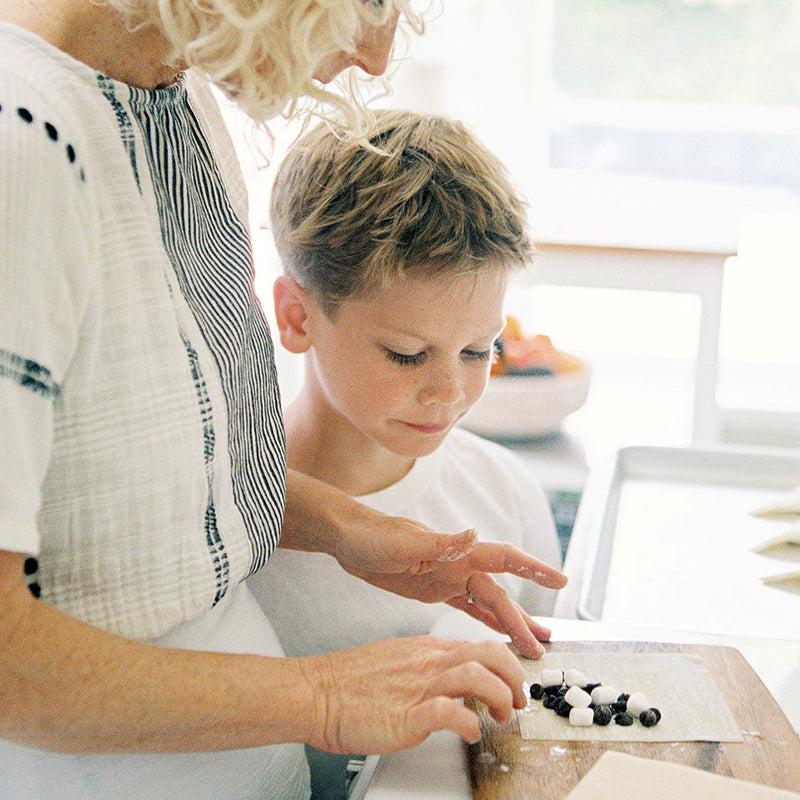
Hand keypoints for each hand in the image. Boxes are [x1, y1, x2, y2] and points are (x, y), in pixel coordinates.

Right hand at [297, 635, 526, 753]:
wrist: (316, 691)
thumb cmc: (349, 682)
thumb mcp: (397, 659)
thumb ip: (426, 666)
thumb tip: (449, 680)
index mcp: (427, 649)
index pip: (480, 645)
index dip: (507, 663)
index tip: (515, 682)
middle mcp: (428, 662)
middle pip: (489, 653)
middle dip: (514, 676)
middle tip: (518, 700)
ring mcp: (419, 686)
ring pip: (477, 677)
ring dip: (500, 698)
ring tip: (501, 716)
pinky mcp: (407, 714)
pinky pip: (449, 712)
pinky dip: (469, 724)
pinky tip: (470, 733)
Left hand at [334, 512, 566, 657]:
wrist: (347, 540)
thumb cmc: (372, 536)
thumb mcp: (402, 542)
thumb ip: (440, 542)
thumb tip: (473, 533)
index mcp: (456, 551)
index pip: (504, 558)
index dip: (534, 570)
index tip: (562, 582)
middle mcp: (458, 564)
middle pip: (499, 594)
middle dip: (523, 619)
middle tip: (544, 646)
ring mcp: (447, 578)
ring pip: (488, 604)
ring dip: (509, 623)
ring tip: (531, 645)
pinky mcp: (433, 590)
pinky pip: (466, 608)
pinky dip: (483, 622)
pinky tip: (496, 636)